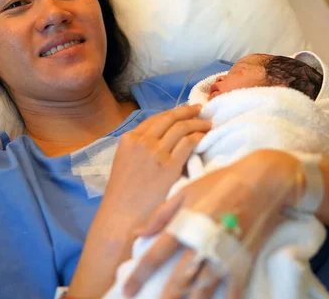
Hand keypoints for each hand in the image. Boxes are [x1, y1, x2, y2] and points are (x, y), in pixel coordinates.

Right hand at [100, 104, 211, 233]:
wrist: (121, 219)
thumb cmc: (123, 197)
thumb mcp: (125, 163)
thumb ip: (140, 148)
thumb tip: (162, 141)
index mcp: (129, 139)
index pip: (156, 119)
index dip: (173, 112)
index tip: (185, 111)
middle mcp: (142, 141)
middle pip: (170, 118)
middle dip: (187, 112)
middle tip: (200, 110)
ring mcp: (156, 153)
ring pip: (182, 128)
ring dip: (197, 123)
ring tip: (207, 124)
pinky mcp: (170, 166)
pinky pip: (189, 143)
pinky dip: (199, 137)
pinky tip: (205, 138)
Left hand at [122, 149, 302, 298]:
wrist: (262, 182)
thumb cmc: (221, 182)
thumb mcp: (186, 191)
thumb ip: (161, 214)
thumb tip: (137, 233)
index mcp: (184, 226)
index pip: (154, 257)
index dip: (138, 276)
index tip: (126, 291)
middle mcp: (201, 245)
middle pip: (177, 282)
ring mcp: (223, 256)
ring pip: (202, 291)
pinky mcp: (243, 262)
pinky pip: (231, 291)